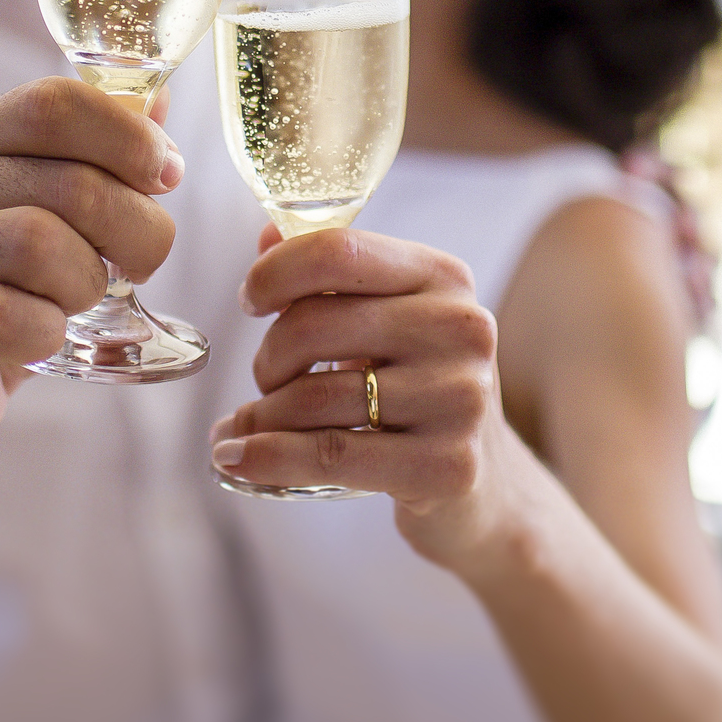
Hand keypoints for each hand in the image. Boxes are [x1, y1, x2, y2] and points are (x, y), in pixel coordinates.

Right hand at [0, 78, 181, 466]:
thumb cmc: (1, 284)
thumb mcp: (51, 212)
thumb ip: (102, 155)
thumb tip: (159, 98)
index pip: (55, 104)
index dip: (128, 138)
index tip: (166, 177)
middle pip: (71, 184)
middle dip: (134, 231)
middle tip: (137, 265)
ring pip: (38, 245)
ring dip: (84, 283)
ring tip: (75, 300)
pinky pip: (3, 317)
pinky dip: (44, 332)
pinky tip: (41, 336)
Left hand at [210, 227, 517, 570]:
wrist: (485, 484)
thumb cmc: (417, 388)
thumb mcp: (389, 319)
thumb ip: (331, 274)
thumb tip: (265, 236)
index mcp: (443, 277)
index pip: (337, 249)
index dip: (273, 273)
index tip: (250, 301)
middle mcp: (460, 329)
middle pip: (313, 327)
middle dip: (266, 359)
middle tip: (264, 382)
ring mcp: (458, 399)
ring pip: (312, 398)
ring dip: (259, 417)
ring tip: (246, 428)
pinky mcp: (446, 465)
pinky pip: (327, 456)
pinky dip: (266, 458)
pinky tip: (236, 458)